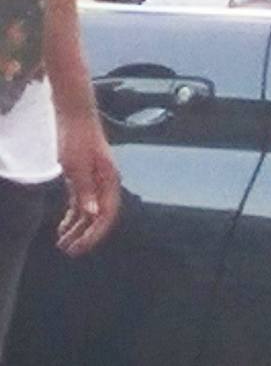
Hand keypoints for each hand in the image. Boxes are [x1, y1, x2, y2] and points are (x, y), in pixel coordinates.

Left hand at [55, 110, 119, 255]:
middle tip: (69, 251)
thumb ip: (86, 191)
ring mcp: (96, 180)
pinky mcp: (84, 177)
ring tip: (63, 243)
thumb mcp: (77, 166)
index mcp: (109, 180)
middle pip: (99, 216)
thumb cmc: (77, 138)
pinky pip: (82, 203)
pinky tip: (62, 227)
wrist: (74, 117)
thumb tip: (94, 214)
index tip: (80, 248)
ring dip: (78, 228)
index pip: (107, 214)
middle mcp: (106, 182)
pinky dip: (73, 216)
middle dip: (86, 235)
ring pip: (90, 211)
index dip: (95, 234)